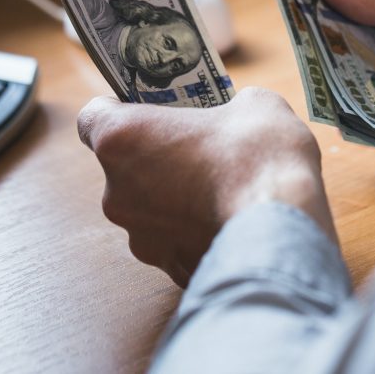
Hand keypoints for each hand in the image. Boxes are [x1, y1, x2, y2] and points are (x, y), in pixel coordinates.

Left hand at [77, 87, 336, 285]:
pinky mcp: (169, 270)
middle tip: (198, 147)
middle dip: (156, 157)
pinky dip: (196, 230)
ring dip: (176, 198)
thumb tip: (238, 116)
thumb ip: (228, 107)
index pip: (91, 118)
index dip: (119, 110)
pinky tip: (230, 218)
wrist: (283, 228)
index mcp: (122, 139)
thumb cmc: (259, 156)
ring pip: (150, 209)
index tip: (147, 109)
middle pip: (123, 168)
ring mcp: (141, 238)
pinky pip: (177, 242)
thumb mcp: (253, 105)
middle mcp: (117, 193)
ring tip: (222, 188)